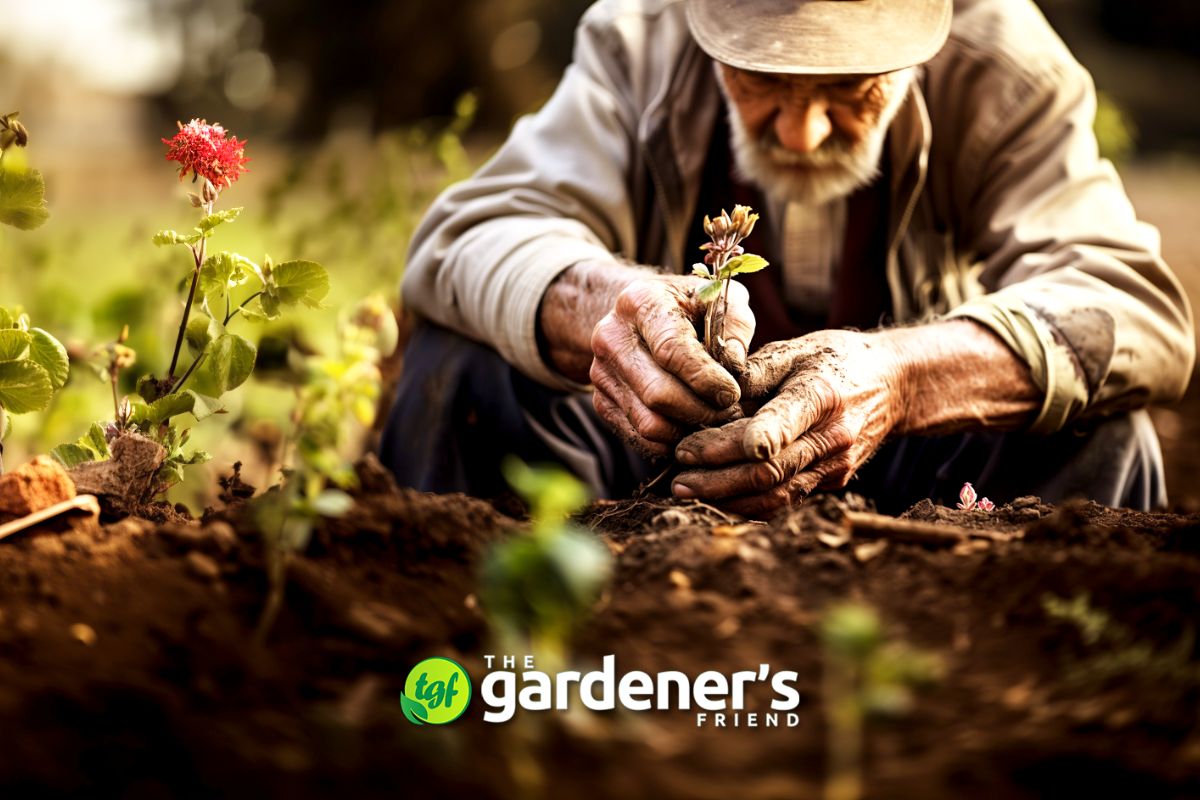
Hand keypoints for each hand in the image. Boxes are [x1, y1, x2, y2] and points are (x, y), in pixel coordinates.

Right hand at [589, 275, 754, 457]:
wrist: (637, 317)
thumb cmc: (687, 308)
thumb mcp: (716, 300)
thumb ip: (734, 324)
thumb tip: (734, 365)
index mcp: (640, 302)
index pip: (671, 350)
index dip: (705, 378)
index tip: (732, 393)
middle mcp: (612, 336)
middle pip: (657, 393)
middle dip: (701, 410)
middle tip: (730, 412)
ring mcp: (601, 371)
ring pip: (648, 422)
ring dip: (687, 430)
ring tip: (714, 420)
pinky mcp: (601, 400)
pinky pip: (638, 437)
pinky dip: (670, 441)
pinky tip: (692, 427)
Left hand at [670, 329, 906, 515]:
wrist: (892, 385)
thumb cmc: (834, 360)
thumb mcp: (796, 349)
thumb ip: (752, 371)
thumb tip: (706, 389)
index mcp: (822, 395)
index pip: (779, 426)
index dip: (735, 444)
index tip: (692, 451)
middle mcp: (833, 437)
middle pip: (768, 469)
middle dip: (715, 477)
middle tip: (676, 476)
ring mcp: (834, 465)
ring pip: (775, 494)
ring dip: (726, 498)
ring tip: (685, 491)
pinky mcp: (831, 481)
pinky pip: (785, 500)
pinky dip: (747, 504)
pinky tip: (715, 498)